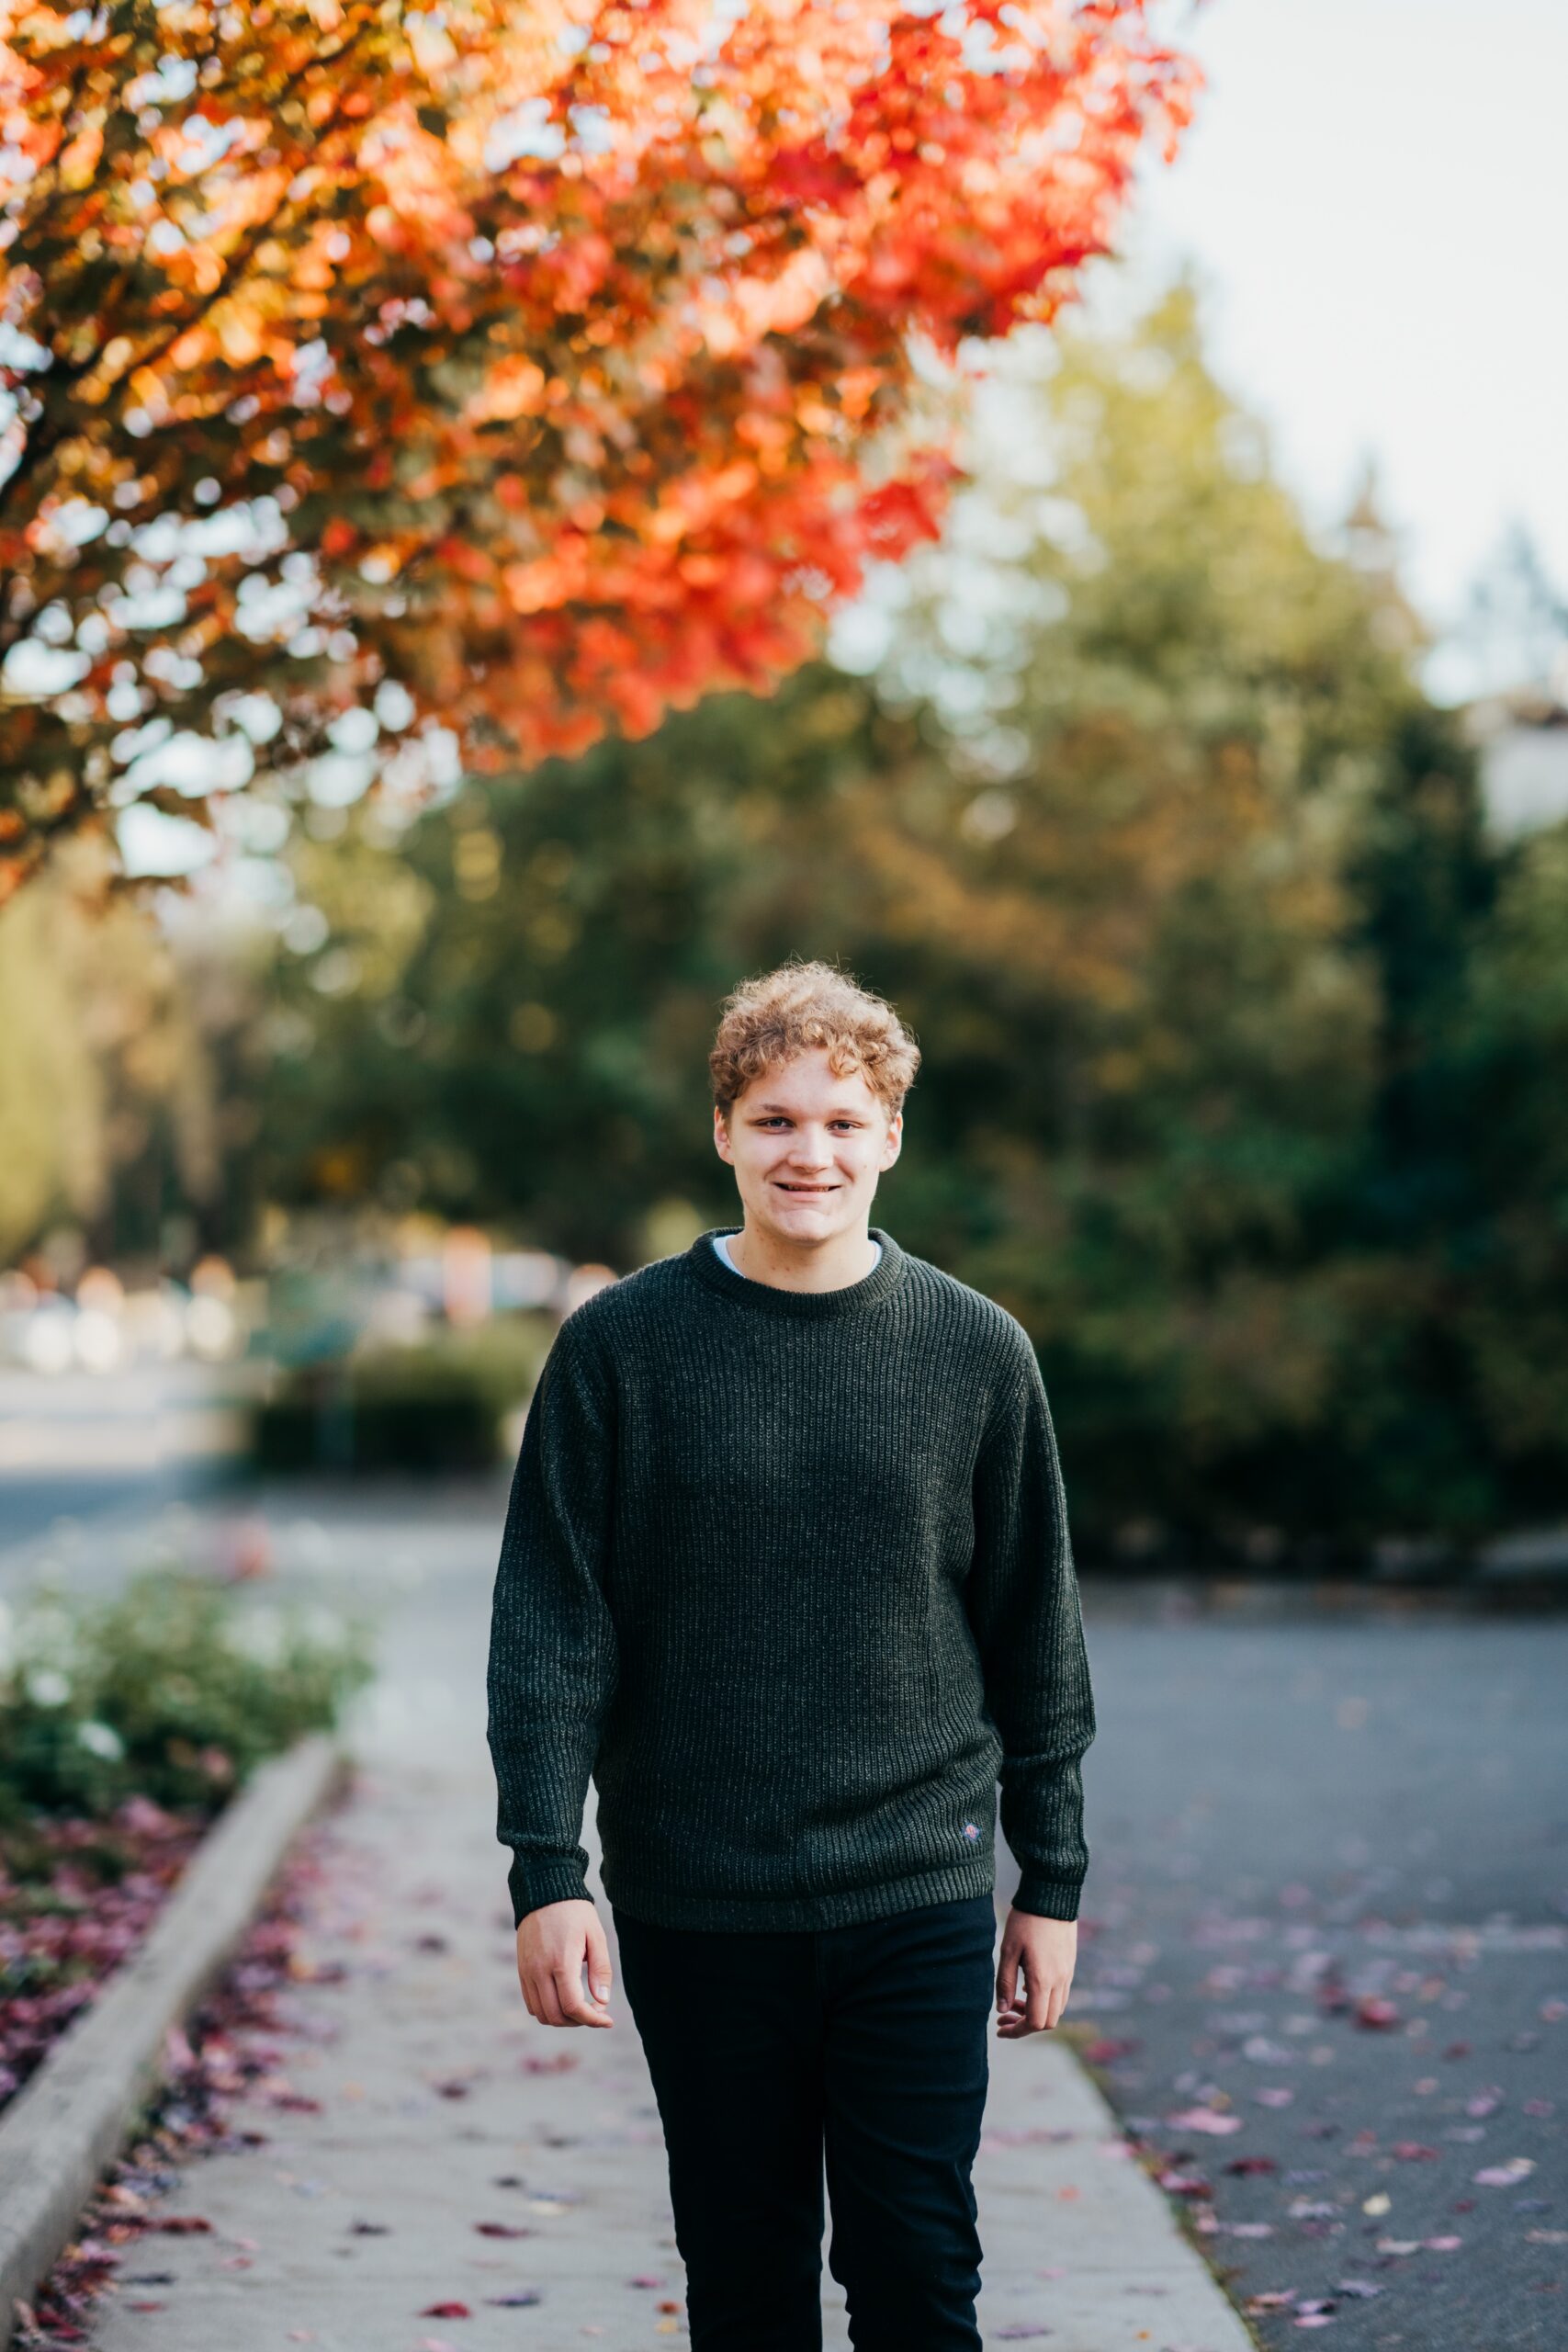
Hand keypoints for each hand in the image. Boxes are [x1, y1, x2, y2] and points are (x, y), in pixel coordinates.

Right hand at [515, 1897, 614, 2028]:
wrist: (544, 1892)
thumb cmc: (575, 1913)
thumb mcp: (596, 1936)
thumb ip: (600, 1970)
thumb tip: (602, 2001)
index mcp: (561, 1962)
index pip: (573, 2006)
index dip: (592, 2020)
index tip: (607, 2020)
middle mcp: (539, 1971)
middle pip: (556, 2016)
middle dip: (579, 2021)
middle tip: (595, 2012)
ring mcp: (527, 1972)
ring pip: (541, 2014)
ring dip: (562, 2019)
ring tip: (580, 2007)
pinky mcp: (521, 1970)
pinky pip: (531, 2003)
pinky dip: (547, 2010)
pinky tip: (563, 2000)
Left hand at [995, 1907, 1076, 2036]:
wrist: (1052, 1895)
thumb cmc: (1026, 1921)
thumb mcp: (1008, 1950)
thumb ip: (1005, 1983)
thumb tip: (1001, 2009)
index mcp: (1044, 1980)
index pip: (1036, 2022)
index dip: (1017, 2031)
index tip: (1000, 2027)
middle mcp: (1060, 1981)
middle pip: (1049, 2021)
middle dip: (1025, 2025)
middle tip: (1004, 2015)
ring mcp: (1068, 1974)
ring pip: (1056, 2009)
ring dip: (1036, 2013)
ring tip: (1013, 2002)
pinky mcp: (1070, 1965)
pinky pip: (1060, 1994)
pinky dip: (1044, 2000)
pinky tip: (1028, 1986)